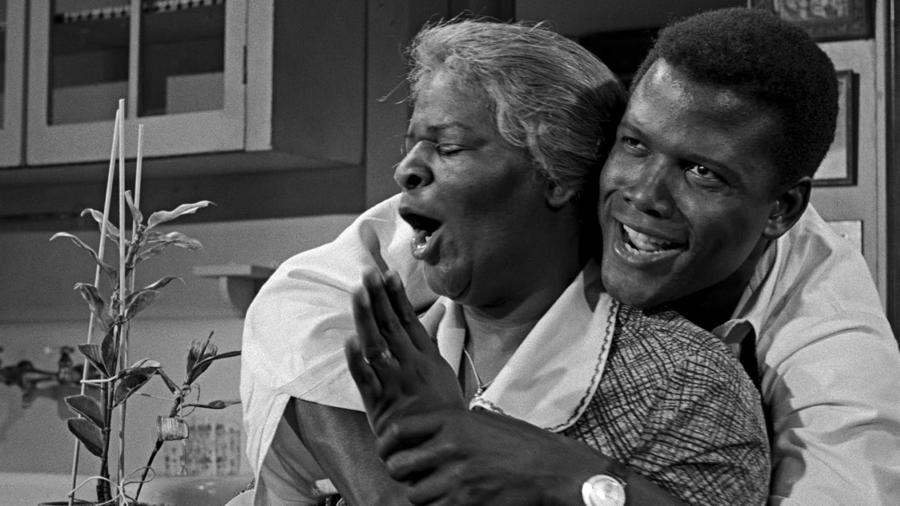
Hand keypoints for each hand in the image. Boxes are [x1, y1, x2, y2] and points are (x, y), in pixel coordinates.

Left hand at [346, 269, 465, 435]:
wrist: (441, 446)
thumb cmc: (441, 408)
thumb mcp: (443, 369)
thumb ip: (432, 340)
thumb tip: (436, 311)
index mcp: (426, 356)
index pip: (409, 319)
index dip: (397, 296)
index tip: (388, 273)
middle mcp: (411, 365)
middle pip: (391, 325)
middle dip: (379, 297)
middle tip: (369, 273)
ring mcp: (394, 382)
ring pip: (377, 344)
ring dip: (367, 317)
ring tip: (359, 292)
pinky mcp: (379, 403)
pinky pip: (366, 378)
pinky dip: (356, 360)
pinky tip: (349, 340)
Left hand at [376, 409, 602, 505]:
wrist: (554, 471)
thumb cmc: (525, 445)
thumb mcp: (487, 421)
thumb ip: (456, 424)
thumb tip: (430, 430)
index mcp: (453, 422)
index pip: (398, 430)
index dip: (386, 443)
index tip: (386, 451)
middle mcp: (449, 448)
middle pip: (398, 465)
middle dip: (399, 472)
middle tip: (410, 474)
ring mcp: (457, 479)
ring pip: (414, 494)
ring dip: (420, 494)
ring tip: (435, 489)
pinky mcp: (466, 504)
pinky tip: (449, 501)